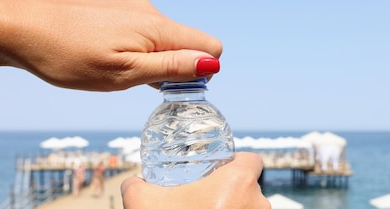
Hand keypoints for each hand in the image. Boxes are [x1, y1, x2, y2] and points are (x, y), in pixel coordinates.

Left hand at [0, 0, 221, 90]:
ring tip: (115, 66)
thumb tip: (212, 63)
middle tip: (136, 80)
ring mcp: (134, 6)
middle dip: (174, 66)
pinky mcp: (118, 7)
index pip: (211, 46)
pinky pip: (144, 31)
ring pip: (164, 38)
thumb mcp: (124, 73)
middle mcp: (151, 12)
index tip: (169, 84)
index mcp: (157, 28)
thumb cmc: (67, 54)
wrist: (21, 27)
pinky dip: (134, 47)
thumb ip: (171, 67)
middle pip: (189, 43)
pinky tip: (105, 53)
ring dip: (152, 58)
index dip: (199, 70)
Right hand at [121, 152, 269, 208]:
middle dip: (233, 191)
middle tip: (208, 198)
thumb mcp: (142, 203)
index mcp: (240, 182)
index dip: (237, 162)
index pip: (253, 160)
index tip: (221, 170)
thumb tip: (132, 182)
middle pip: (251, 187)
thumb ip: (135, 185)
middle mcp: (257, 203)